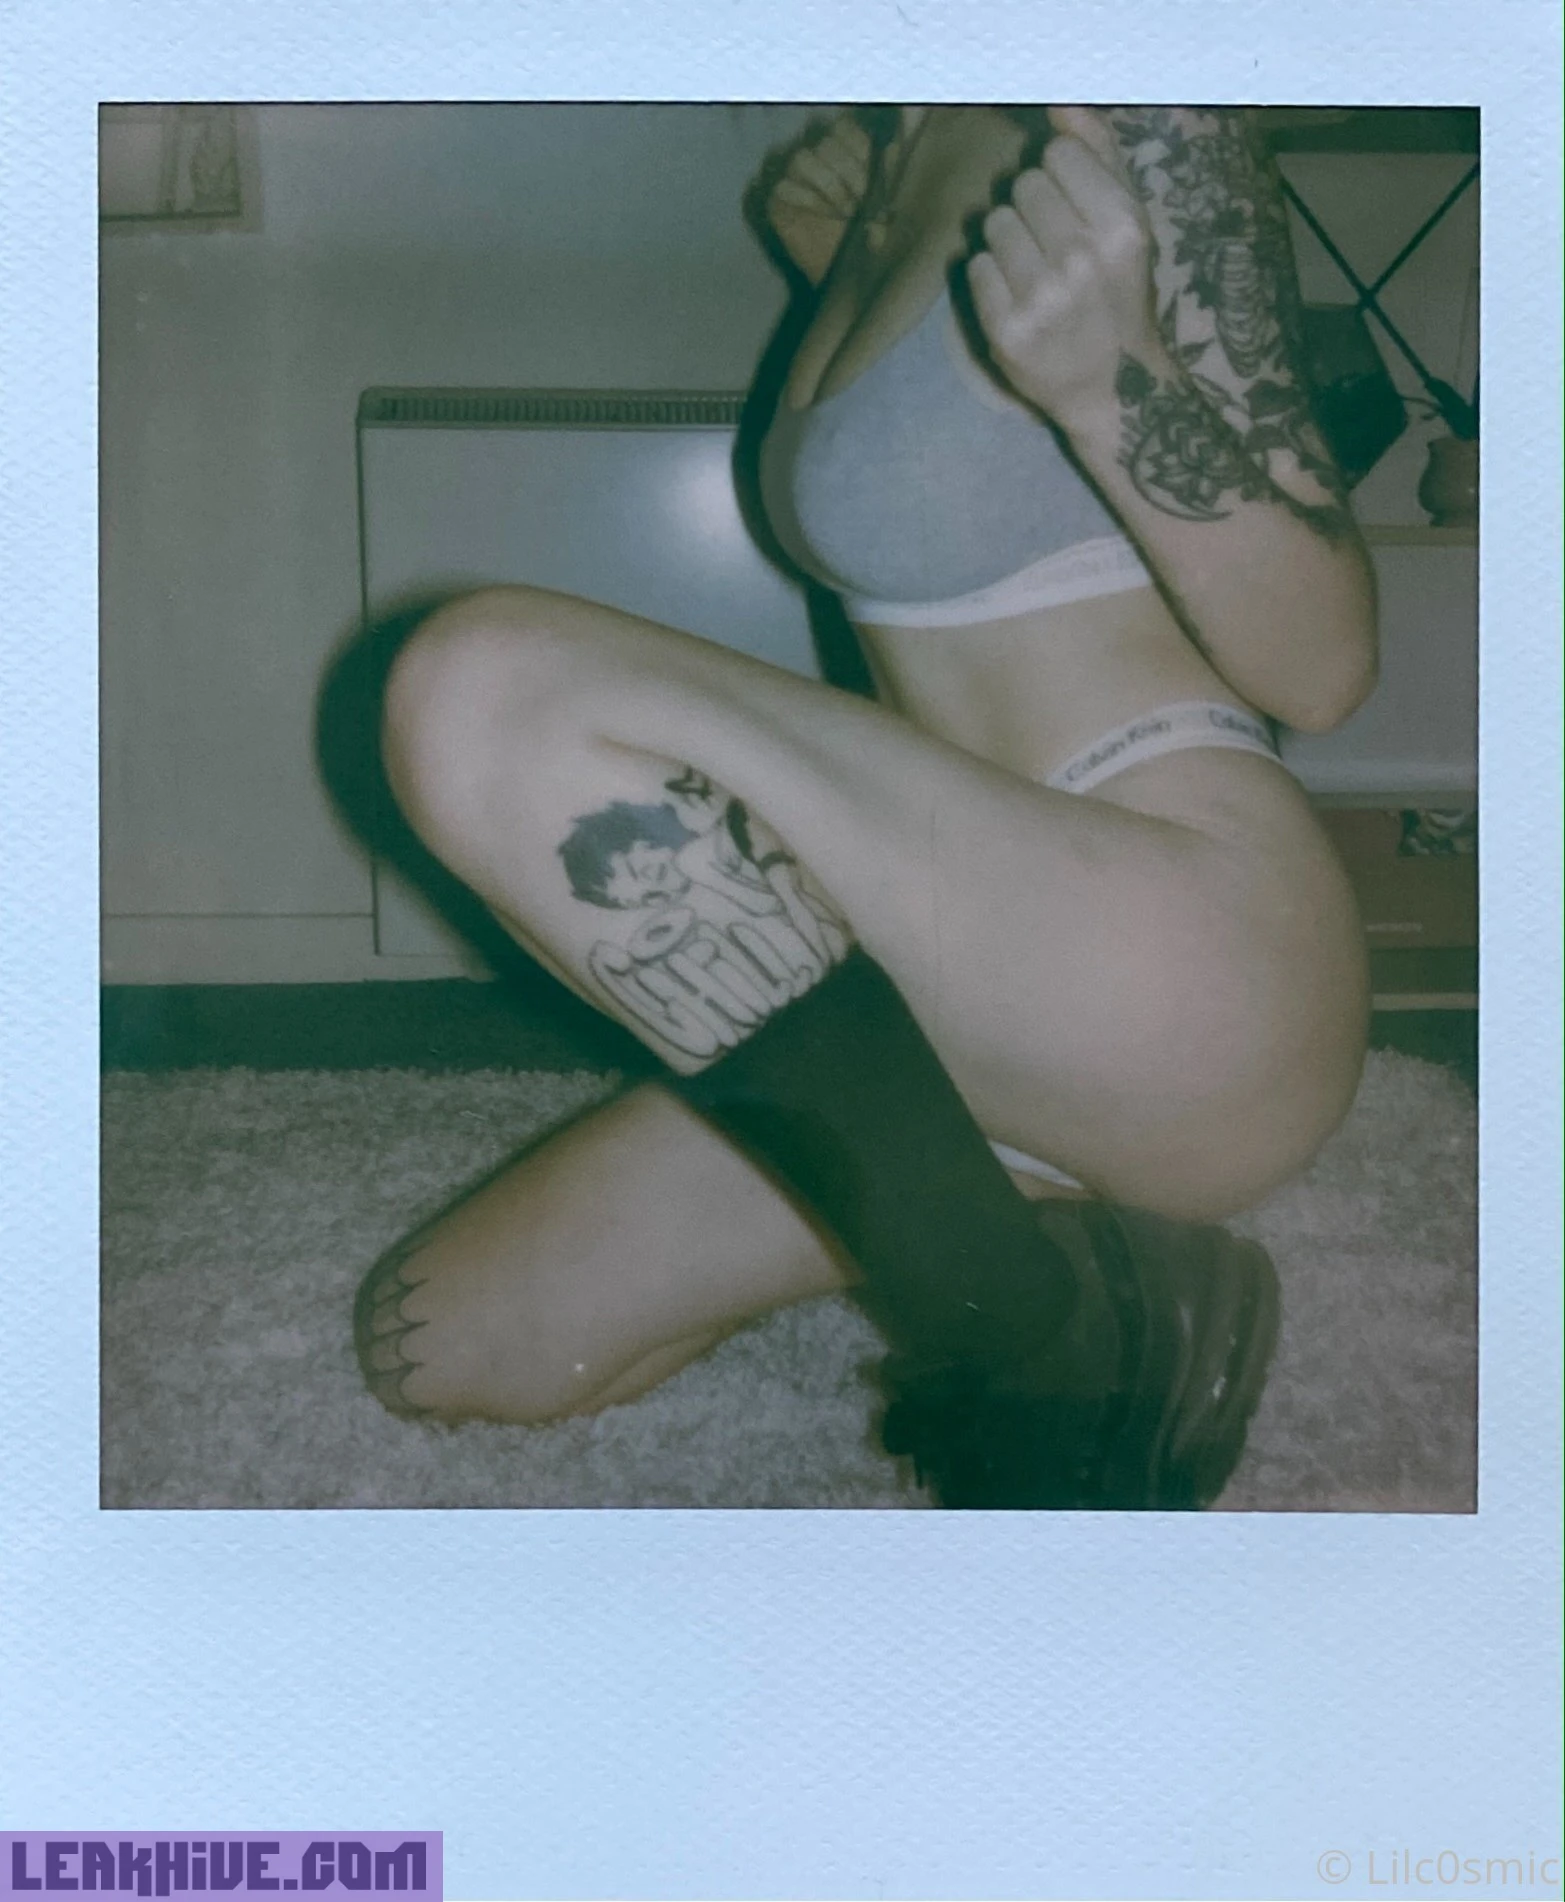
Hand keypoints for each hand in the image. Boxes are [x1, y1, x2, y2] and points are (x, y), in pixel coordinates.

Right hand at [763, 114, 875, 284]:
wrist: (846, 271)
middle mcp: (816, 156)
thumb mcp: (884, 205)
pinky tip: (824, 216)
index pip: (844, 127)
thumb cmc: (867, 232)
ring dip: (828, 184)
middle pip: (825, 143)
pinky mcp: (776, 199)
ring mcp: (792, 175)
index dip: (859, 148)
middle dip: (848, 172)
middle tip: (862, 202)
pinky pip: (783, 187)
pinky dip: (807, 200)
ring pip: (802, 158)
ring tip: (845, 211)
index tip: (873, 180)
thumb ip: (887, 176)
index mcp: (842, 149)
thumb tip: (892, 150)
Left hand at [968, 106, 1166, 426]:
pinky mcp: (1005, 331)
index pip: (1058, 154)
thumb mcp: (1128, 223)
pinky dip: (990, 278)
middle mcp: (1081, 260)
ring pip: (994, 221)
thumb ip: (1099, 156)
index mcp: (1121, 227)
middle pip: (1023, 184)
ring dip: (1008, 241)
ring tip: (1033, 273)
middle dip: (1033, 209)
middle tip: (1052, 248)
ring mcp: (1041, 298)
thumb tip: (1061, 104)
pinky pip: (975, 265)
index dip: (1060, 176)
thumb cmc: (1119, 296)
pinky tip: (1015, 299)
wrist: (1114, 390)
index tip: (1072, 208)